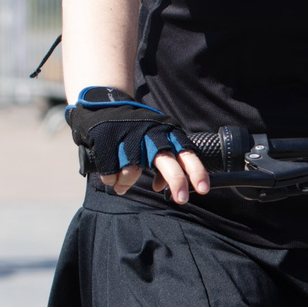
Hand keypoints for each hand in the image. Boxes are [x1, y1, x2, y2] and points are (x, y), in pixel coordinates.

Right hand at [65, 87, 210, 203]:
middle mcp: (149, 133)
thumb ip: (163, 164)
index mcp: (165, 132)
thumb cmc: (136, 131)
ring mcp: (127, 135)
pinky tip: (110, 175)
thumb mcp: (155, 142)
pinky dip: (110, 179)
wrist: (104, 106)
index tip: (203, 190)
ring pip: (131, 172)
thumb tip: (163, 188)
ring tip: (121, 185)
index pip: (185, 152)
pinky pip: (110, 172)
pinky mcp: (106, 139)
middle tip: (181, 200)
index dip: (196, 171)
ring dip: (125, 183)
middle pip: (165, 160)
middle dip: (176, 181)